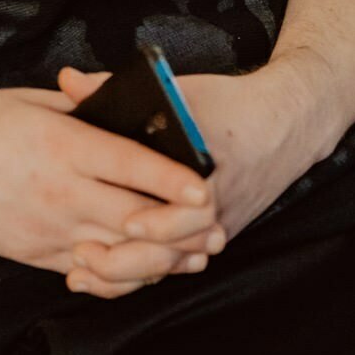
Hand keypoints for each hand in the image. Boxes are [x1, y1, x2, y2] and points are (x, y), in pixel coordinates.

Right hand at [0, 79, 219, 300]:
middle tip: (216, 224)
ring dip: (160, 257)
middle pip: (135, 218)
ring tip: (193, 252)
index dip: (174, 177)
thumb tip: (119, 113)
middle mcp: (58, 193)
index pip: (131, 165)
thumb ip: (79, 110)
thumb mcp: (28, 102)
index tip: (207, 182)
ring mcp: (45, 230)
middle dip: (182, 226)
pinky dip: (121, 271)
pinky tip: (142, 264)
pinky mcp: (33, 255)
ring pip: (117, 254)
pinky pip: (88, 271)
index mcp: (60, 146)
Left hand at [57, 62, 324, 275]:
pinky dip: (148, 270)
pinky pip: (180, 261)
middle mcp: (215, 204)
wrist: (287, 124)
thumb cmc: (229, 103)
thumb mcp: (179, 90)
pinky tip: (113, 275)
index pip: (189, 208)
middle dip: (128, 259)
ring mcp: (218, 224)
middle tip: (82, 256)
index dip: (158, 222)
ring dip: (132, 273)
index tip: (126, 224)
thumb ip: (118, 86)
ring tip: (86, 272)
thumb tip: (67, 80)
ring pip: (174, 263)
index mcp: (206, 168)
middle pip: (176, 250)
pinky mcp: (214, 234)